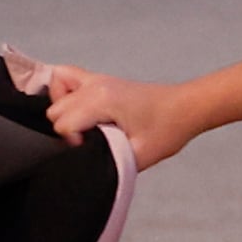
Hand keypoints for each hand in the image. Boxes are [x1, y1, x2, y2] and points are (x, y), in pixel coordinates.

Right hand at [42, 66, 197, 169]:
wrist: (186, 107)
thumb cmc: (167, 129)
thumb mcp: (138, 155)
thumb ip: (107, 161)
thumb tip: (83, 164)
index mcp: (102, 100)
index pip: (63, 123)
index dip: (72, 143)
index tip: (92, 150)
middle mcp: (94, 85)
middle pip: (55, 110)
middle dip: (67, 130)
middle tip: (91, 142)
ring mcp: (95, 79)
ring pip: (55, 92)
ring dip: (63, 112)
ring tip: (83, 127)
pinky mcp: (99, 80)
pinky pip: (65, 77)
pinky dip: (61, 90)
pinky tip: (75, 110)